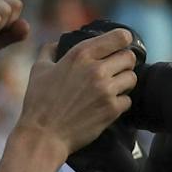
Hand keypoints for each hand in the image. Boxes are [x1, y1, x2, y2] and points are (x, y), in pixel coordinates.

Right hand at [17, 28, 137, 156]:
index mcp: (80, 55)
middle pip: (129, 57)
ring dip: (124, 82)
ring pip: (132, 77)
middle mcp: (96, 69)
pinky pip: (128, 100)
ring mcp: (106, 90)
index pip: (119, 37)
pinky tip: (107, 104)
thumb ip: (50, 51)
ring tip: (112, 87)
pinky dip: (120, 102)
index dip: (124, 39)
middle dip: (124, 62)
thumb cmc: (39, 102)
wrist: (43, 135)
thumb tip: (57, 42)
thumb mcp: (39, 70)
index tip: (122, 44)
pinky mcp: (112, 109)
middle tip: (115, 70)